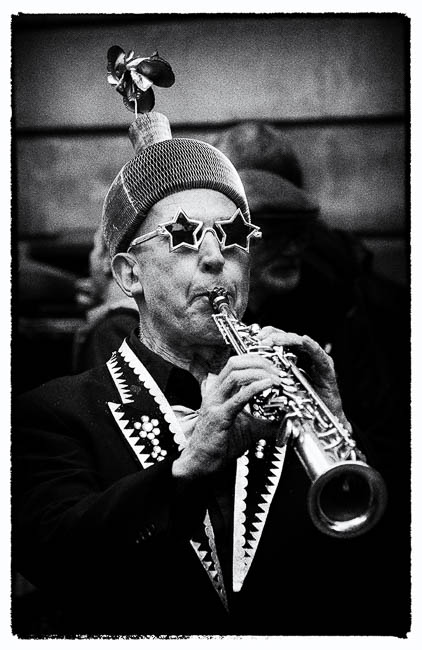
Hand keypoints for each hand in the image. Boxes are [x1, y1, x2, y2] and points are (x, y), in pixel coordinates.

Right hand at [172, 353, 282, 478]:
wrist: (202, 462)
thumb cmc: (220, 444)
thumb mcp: (248, 428)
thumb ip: (266, 423)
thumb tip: (285, 421)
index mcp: (219, 391)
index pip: (235, 364)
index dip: (255, 359)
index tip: (273, 365)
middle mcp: (215, 393)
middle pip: (235, 363)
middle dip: (259, 362)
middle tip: (277, 370)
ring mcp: (215, 403)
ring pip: (236, 374)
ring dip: (260, 372)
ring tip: (276, 378)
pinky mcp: (219, 416)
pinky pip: (238, 397)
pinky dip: (255, 388)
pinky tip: (268, 385)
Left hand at [256, 326, 350, 429]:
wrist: (320, 422)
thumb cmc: (301, 405)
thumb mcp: (280, 389)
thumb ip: (270, 377)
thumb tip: (250, 370)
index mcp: (294, 359)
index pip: (281, 341)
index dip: (268, 336)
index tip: (256, 337)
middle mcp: (306, 357)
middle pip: (290, 338)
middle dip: (275, 336)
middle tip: (262, 338)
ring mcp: (317, 361)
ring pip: (301, 344)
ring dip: (288, 339)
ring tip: (275, 339)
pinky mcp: (327, 369)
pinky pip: (319, 355)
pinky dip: (311, 347)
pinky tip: (304, 341)